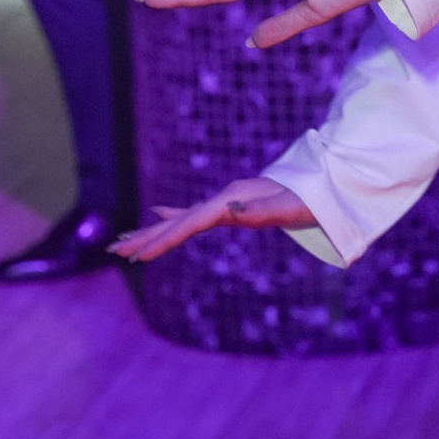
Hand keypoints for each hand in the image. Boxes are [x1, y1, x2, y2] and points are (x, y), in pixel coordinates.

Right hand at [113, 174, 314, 262]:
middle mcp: (223, 199)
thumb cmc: (308, 200)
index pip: (190, 224)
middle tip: (116, 250)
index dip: (164, 239)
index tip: (140, 256)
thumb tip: (232, 210)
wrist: (322, 183)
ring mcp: (225, 201)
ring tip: (125, 241)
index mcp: (231, 201)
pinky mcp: (230, 205)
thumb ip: (261, 209)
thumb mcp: (288, 207)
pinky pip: (194, 214)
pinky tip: (160, 215)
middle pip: (178, 221)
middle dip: (147, 236)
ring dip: (154, 230)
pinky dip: (174, 218)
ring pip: (181, 218)